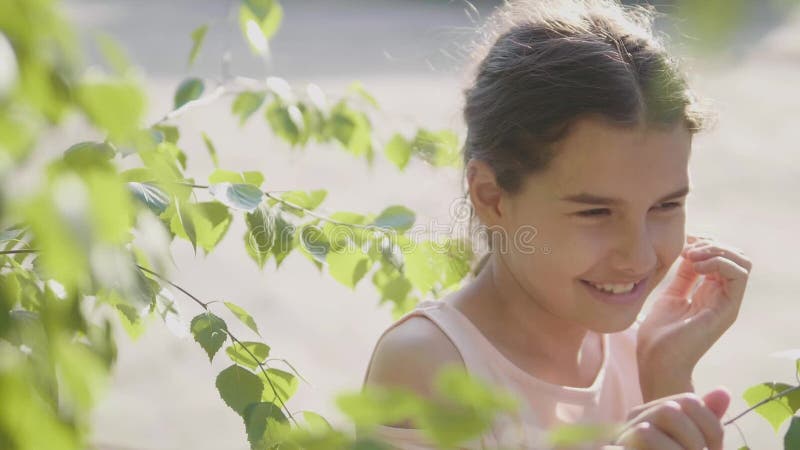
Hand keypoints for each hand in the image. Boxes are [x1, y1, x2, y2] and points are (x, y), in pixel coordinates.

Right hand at [614, 388, 729, 449]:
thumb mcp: (693, 448)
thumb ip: (706, 424)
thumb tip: (723, 391)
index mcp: (654, 415)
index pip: (689, 402)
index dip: (711, 426)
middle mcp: (633, 423)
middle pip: (670, 411)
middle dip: (693, 441)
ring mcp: (619, 442)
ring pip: (646, 432)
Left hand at [637, 235, 751, 394]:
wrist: (656, 360)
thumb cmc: (659, 334)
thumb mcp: (671, 295)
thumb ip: (684, 276)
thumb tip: (689, 252)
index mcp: (708, 293)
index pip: (721, 258)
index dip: (705, 244)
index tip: (683, 243)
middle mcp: (721, 296)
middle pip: (736, 257)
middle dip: (713, 244)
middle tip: (689, 248)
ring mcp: (726, 303)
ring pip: (742, 263)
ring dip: (717, 251)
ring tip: (692, 256)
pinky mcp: (728, 309)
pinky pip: (738, 276)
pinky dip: (719, 262)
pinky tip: (696, 265)